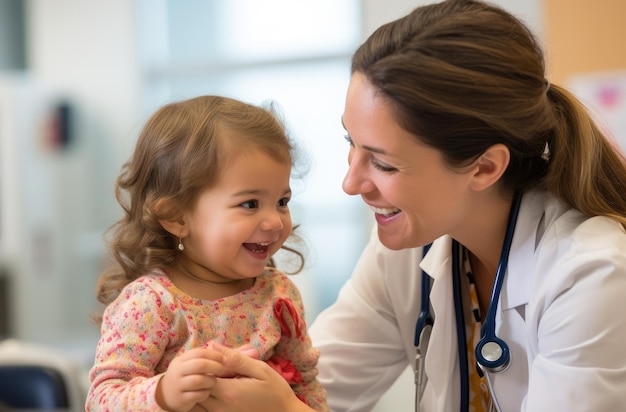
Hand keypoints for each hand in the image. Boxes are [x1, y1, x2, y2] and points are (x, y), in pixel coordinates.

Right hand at [156, 346, 224, 411]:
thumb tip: (220, 352)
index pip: (198, 352)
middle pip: (200, 365)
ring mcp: (178, 386)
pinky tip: (206, 391)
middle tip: (222, 369)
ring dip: (211, 381)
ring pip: (199, 380)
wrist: (166, 395)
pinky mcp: (181, 399)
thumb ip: (200, 358)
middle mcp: (177, 371)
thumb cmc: (183, 376)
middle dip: (215, 366)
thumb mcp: (187, 364)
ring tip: (213, 382)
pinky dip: (205, 393)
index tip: (223, 359)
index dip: (213, 354)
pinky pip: (198, 395)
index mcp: (180, 360)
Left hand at [199, 343, 314, 411]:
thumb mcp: (260, 369)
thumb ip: (235, 359)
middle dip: (199, 377)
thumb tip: (213, 345)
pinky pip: (205, 411)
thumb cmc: (275, 390)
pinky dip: (204, 402)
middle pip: (196, 390)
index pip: (201, 376)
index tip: (213, 359)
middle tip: (210, 368)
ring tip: (213, 380)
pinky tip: (216, 392)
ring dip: (199, 390)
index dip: (203, 365)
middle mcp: (220, 407)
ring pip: (197, 404)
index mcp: (229, 391)